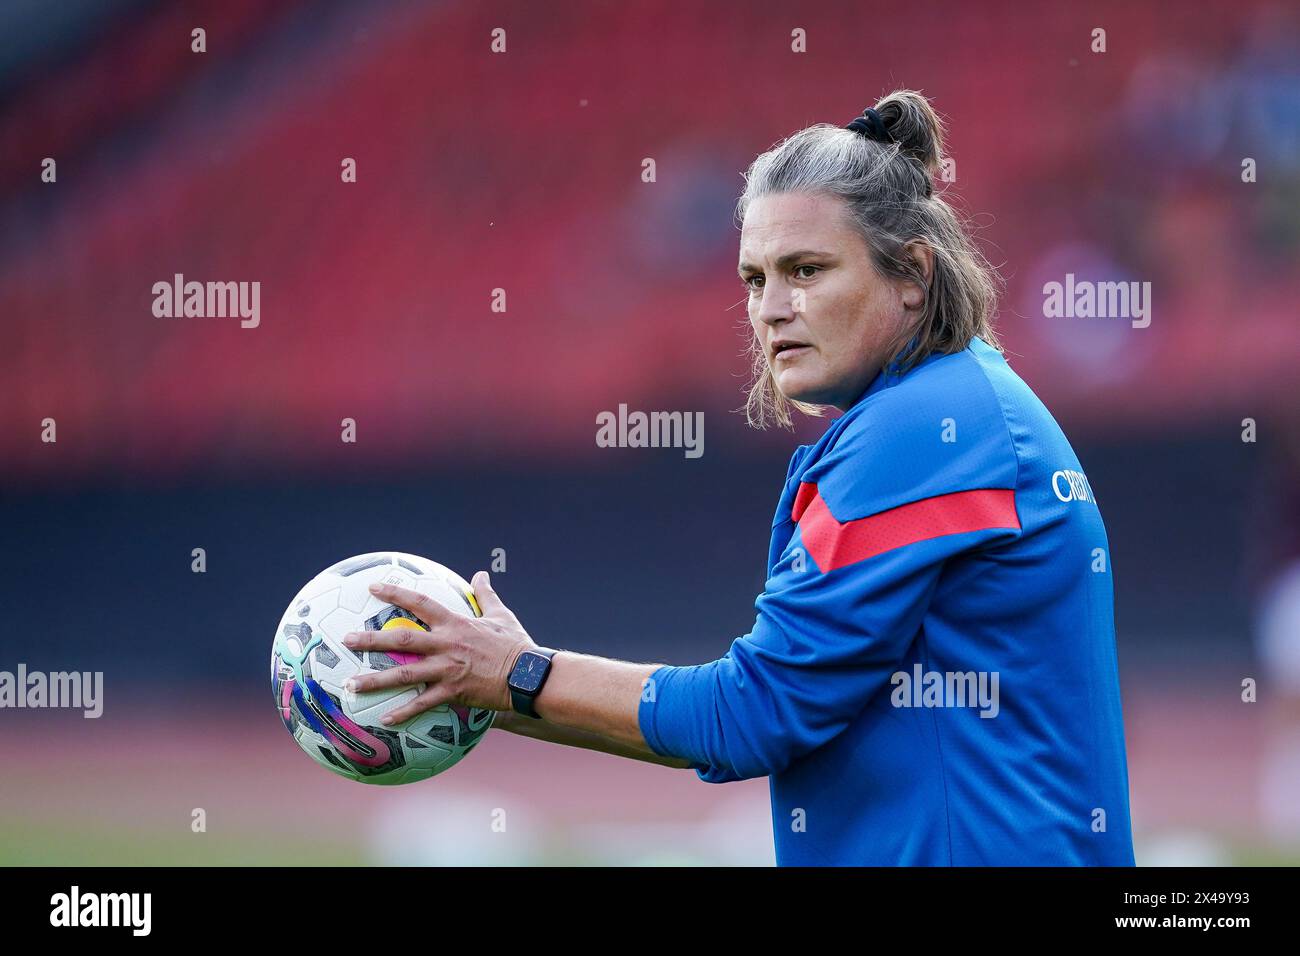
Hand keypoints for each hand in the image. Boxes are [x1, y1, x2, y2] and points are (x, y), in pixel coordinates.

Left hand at [341, 571, 534, 721]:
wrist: (528, 675)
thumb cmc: (516, 644)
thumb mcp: (501, 614)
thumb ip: (486, 594)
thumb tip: (481, 573)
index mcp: (456, 624)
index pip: (420, 603)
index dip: (396, 593)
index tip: (372, 587)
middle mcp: (446, 645)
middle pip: (402, 639)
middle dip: (371, 639)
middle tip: (346, 639)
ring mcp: (447, 670)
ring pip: (405, 674)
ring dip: (376, 680)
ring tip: (351, 685)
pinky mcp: (453, 692)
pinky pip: (423, 704)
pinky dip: (403, 712)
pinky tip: (384, 719)